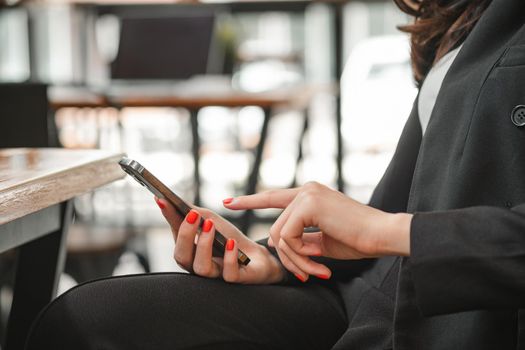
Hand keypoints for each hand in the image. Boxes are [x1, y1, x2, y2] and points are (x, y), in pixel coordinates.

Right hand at [155, 197, 284, 283]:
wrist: (257, 256)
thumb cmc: (229, 239)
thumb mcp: (211, 221)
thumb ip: (191, 213)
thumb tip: (166, 199)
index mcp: (190, 252)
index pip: (175, 236)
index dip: (170, 219)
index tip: (163, 199)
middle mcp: (198, 266)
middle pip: (183, 257)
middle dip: (185, 234)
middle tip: (193, 214)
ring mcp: (216, 275)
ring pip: (201, 268)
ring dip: (204, 245)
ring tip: (210, 225)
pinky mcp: (236, 279)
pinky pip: (229, 274)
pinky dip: (229, 257)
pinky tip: (230, 242)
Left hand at [223, 182, 411, 280]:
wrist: (381, 235)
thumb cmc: (357, 238)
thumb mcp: (322, 240)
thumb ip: (300, 237)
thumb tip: (277, 242)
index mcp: (308, 195)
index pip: (272, 197)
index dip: (249, 200)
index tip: (228, 201)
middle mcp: (305, 190)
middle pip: (274, 228)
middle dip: (286, 256)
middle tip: (307, 273)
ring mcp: (306, 194)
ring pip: (279, 235)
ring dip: (294, 259)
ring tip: (317, 269)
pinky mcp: (309, 204)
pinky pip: (287, 236)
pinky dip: (299, 255)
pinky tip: (320, 260)